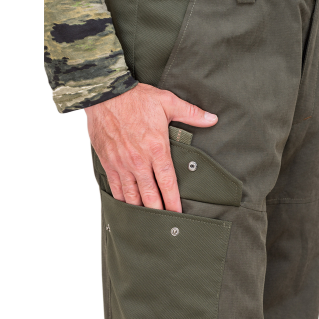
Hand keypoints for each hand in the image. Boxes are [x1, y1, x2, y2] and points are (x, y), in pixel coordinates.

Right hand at [84, 84, 217, 211]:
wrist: (105, 93)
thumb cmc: (137, 97)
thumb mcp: (168, 102)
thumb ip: (191, 114)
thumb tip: (212, 119)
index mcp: (156, 148)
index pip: (168, 182)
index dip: (173, 201)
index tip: (178, 213)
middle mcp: (139, 161)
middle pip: (150, 195)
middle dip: (158, 211)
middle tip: (164, 224)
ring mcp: (122, 163)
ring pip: (132, 195)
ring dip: (140, 209)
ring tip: (147, 221)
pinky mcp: (108, 162)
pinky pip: (115, 187)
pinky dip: (121, 199)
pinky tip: (127, 207)